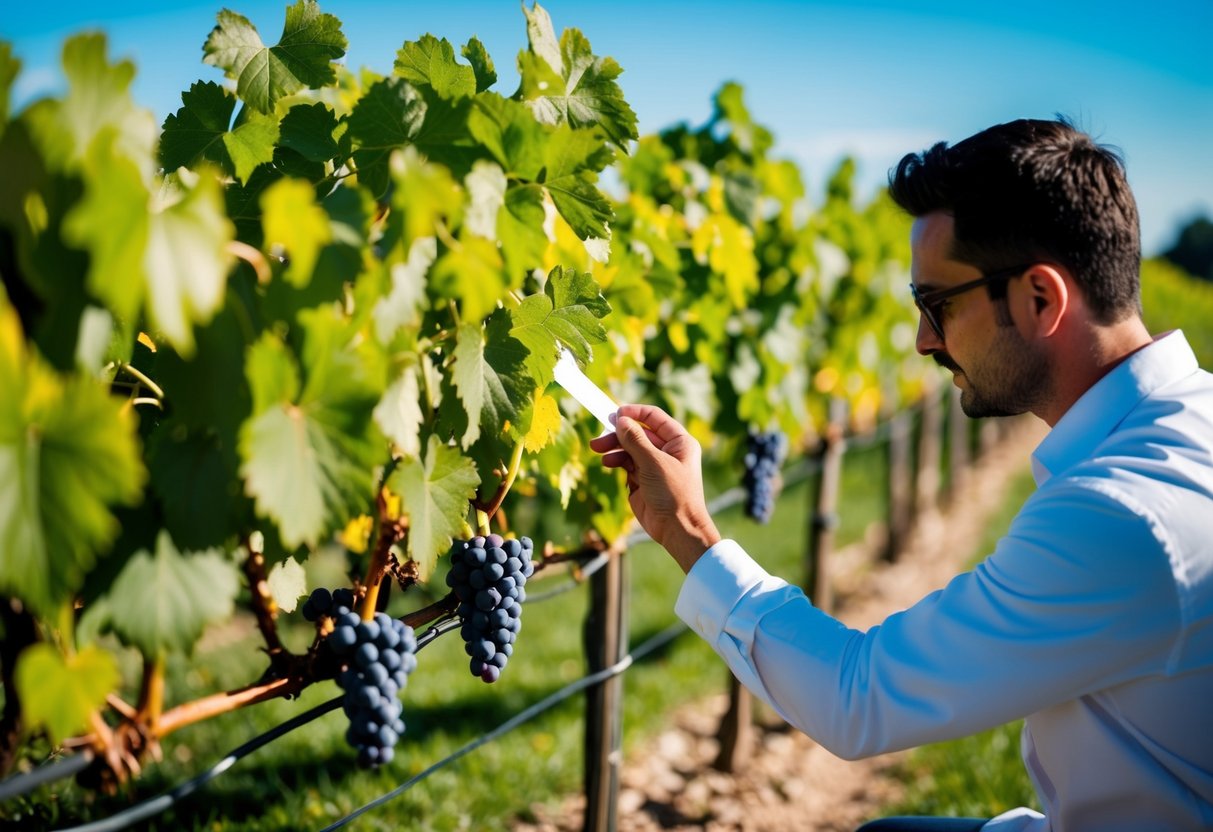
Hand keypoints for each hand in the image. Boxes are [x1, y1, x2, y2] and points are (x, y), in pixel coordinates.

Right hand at [589, 404, 720, 572]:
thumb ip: (635, 439)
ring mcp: (654, 466)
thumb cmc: (674, 493)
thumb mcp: (653, 462)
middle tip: (600, 436)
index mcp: (679, 442)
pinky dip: (617, 461)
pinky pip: (627, 464)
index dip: (634, 412)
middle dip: (619, 434)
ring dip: (614, 448)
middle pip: (638, 433)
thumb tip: (620, 420)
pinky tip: (608, 462)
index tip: (614, 413)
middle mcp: (667, 451)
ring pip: (630, 449)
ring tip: (598, 450)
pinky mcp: (643, 481)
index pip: (654, 418)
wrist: (677, 528)